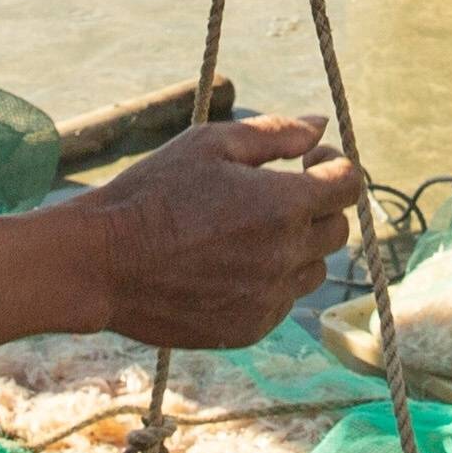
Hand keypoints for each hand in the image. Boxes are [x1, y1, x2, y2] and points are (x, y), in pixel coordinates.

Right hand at [84, 114, 364, 349]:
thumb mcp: (209, 145)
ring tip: (251, 231)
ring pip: (314, 269)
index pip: (349, 185)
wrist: (103, 264)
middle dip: (318, 205)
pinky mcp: (250, 328)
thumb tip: (320, 124)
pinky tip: (231, 264)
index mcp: (283, 205)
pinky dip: (272, 281)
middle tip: (278, 193)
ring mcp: (270, 298)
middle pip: (338, 229)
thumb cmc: (151, 193)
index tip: (310, 161)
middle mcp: (286, 256)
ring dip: (298, 247)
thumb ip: (274, 134)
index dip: (335, 166)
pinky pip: (283, 301)